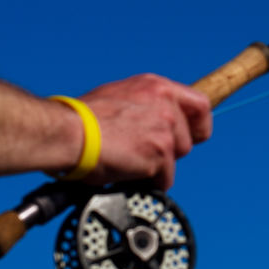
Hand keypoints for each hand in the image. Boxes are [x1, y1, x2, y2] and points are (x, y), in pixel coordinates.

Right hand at [68, 74, 212, 188]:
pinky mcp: (160, 153)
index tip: (192, 136)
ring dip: (156, 166)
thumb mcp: (119, 96)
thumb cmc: (82, 119)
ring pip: (176, 159)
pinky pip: (164, 178)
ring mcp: (165, 129)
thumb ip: (144, 105)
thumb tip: (153, 120)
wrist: (68, 133)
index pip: (201, 104)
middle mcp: (166, 104)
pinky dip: (147, 181)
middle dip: (169, 151)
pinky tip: (126, 171)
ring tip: (128, 160)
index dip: (198, 125)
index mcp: (156, 87)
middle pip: (188, 139)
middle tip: (142, 152)